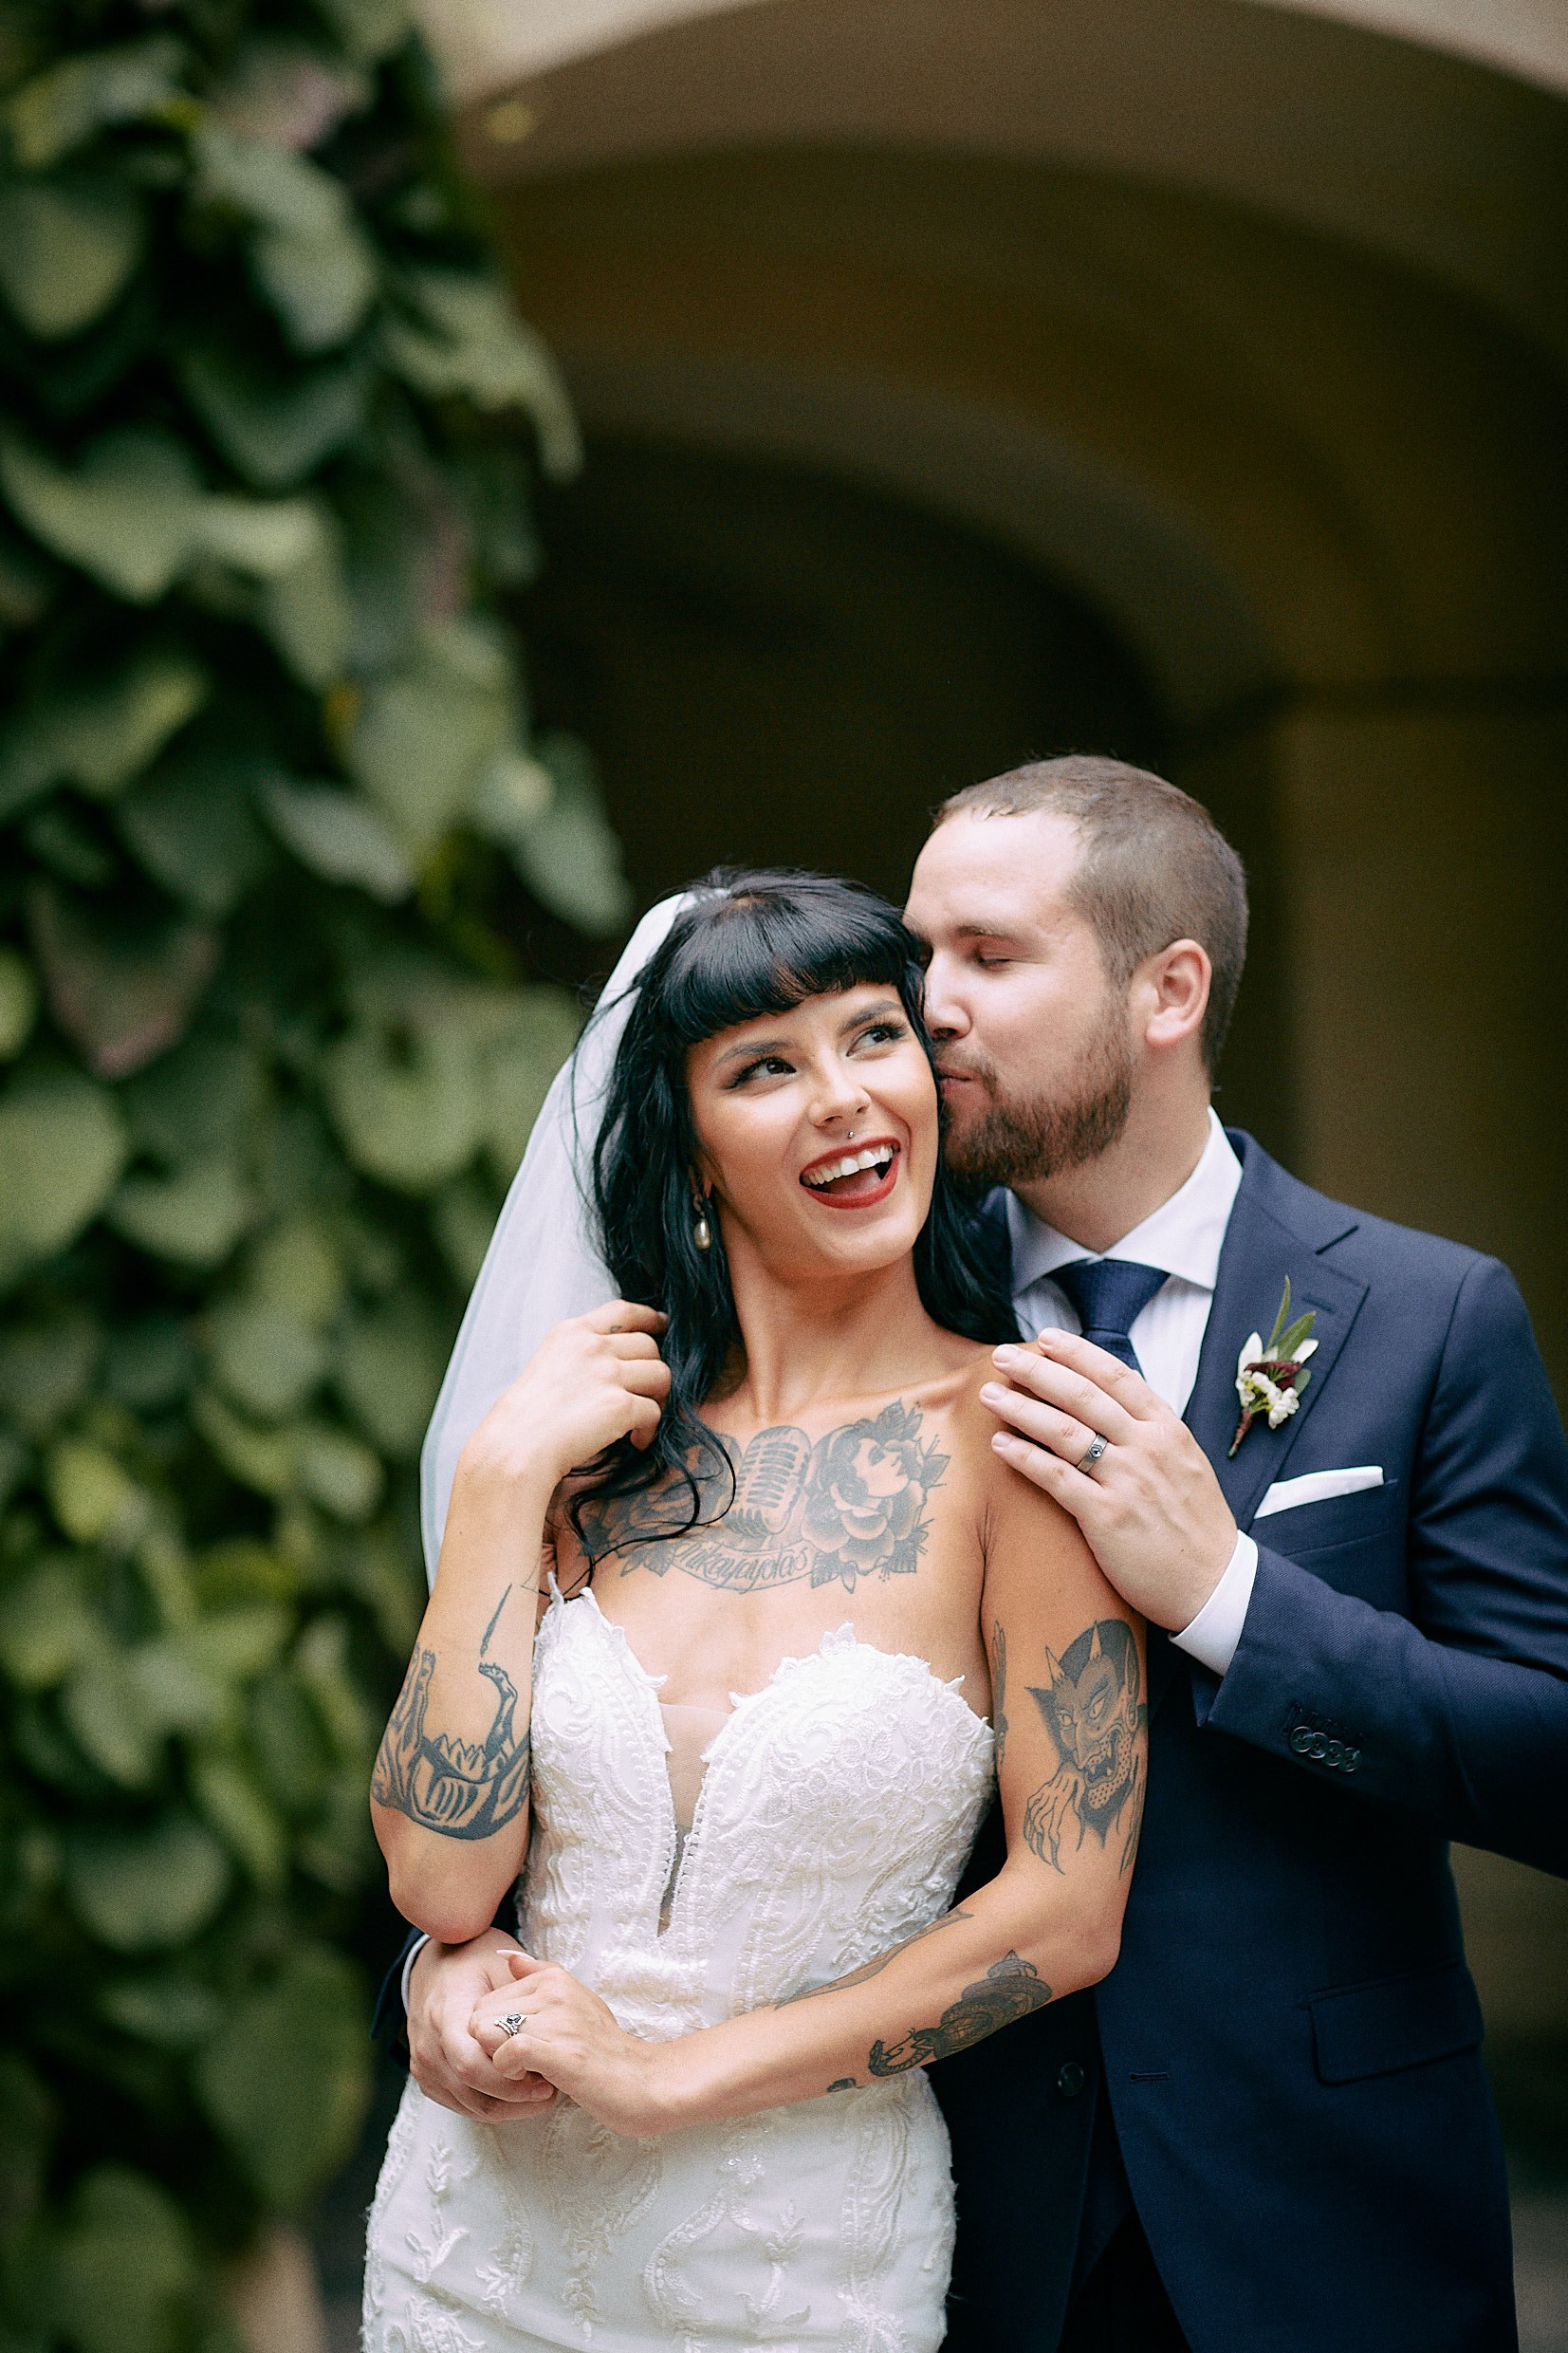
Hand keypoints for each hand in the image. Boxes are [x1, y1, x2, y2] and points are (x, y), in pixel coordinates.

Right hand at [407, 1932, 559, 2121]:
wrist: (435, 1963)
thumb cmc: (473, 1961)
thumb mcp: (499, 1963)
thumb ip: (520, 1994)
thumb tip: (548, 2026)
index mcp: (445, 2013)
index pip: (471, 2063)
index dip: (508, 2079)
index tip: (543, 2077)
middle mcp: (429, 2044)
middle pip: (472, 2090)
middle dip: (514, 2098)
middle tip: (549, 2091)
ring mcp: (424, 2064)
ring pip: (469, 2106)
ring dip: (508, 2107)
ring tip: (539, 2093)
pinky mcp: (427, 2078)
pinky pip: (461, 2105)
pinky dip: (492, 2104)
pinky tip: (517, 2094)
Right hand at [458, 1301, 670, 1497]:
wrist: (516, 1447)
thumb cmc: (527, 1417)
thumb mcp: (549, 1363)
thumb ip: (582, 1354)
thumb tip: (622, 1360)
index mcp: (572, 1332)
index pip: (623, 1311)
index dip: (649, 1317)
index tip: (662, 1325)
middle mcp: (592, 1347)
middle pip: (649, 1346)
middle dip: (652, 1371)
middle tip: (645, 1396)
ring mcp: (607, 1374)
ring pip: (660, 1375)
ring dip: (657, 1398)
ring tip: (640, 1420)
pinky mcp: (619, 1406)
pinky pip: (654, 1412)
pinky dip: (649, 1430)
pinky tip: (635, 1441)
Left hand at [471, 1950, 673, 2137]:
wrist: (642, 2080)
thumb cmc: (604, 2047)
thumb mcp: (575, 2001)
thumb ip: (539, 1977)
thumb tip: (507, 1957)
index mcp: (554, 1977)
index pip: (487, 2000)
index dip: (494, 2031)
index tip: (519, 2047)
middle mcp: (555, 1991)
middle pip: (482, 2015)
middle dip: (491, 2045)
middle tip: (519, 2063)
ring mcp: (559, 2020)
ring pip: (489, 2031)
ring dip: (498, 2060)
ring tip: (523, 2071)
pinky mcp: (562, 2052)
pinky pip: (509, 2051)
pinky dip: (507, 2070)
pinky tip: (526, 2077)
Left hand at [980, 1331, 1237, 1630]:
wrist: (1213, 1584)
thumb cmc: (1195, 1524)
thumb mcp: (1185, 1462)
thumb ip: (1150, 1431)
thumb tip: (1111, 1401)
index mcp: (1168, 1429)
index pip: (1116, 1376)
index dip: (1077, 1353)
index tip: (1045, 1337)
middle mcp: (1148, 1448)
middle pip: (1083, 1395)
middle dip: (1037, 1370)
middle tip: (1002, 1355)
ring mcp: (1127, 1481)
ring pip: (1063, 1431)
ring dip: (1021, 1408)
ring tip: (989, 1395)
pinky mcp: (1106, 1517)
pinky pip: (1055, 1478)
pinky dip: (1024, 1457)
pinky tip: (1001, 1445)